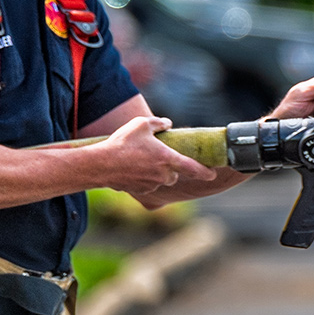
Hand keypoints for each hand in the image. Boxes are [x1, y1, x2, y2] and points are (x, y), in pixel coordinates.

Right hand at [89, 114, 217, 194]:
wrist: (101, 164)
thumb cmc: (123, 142)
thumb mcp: (141, 124)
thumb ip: (158, 123)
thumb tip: (168, 124)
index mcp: (167, 159)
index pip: (193, 168)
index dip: (205, 172)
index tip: (212, 175)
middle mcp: (163, 175)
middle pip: (174, 174)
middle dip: (170, 168)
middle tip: (156, 156)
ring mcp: (151, 185)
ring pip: (160, 180)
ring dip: (155, 173)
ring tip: (139, 160)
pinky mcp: (140, 191)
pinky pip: (147, 185)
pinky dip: (143, 178)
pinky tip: (130, 168)